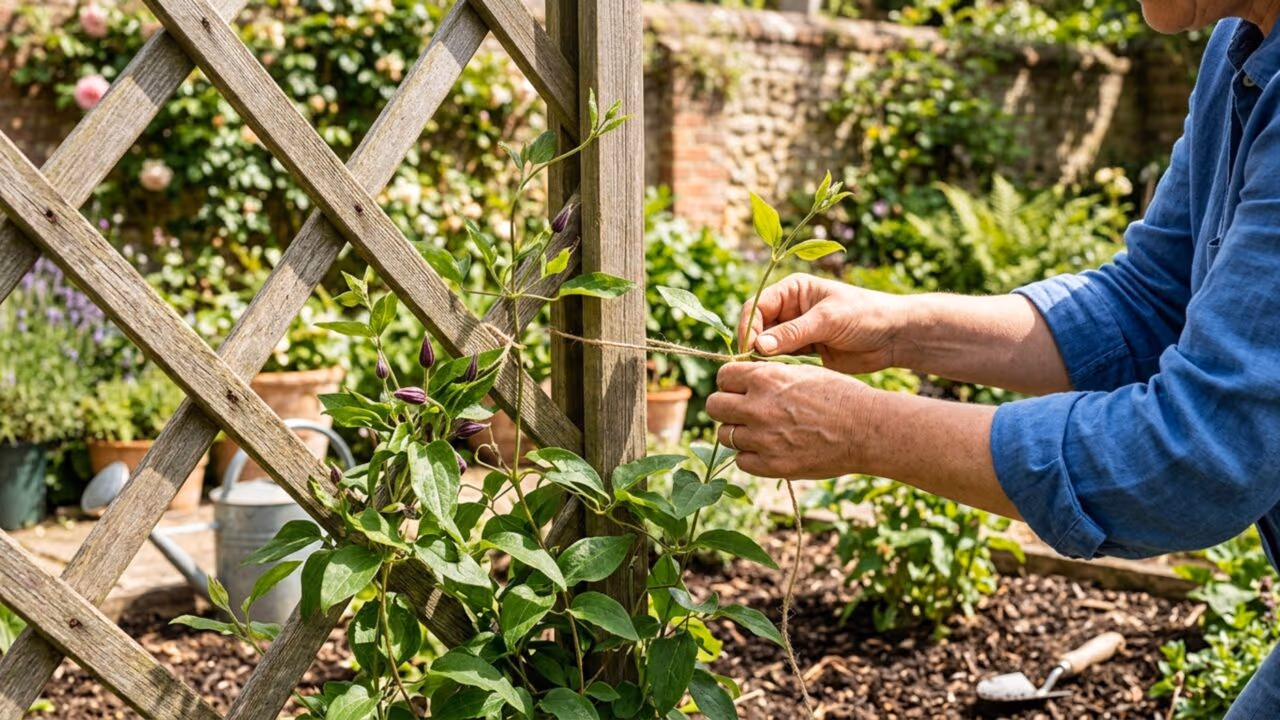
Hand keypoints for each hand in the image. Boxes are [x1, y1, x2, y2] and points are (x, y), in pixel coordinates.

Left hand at [706, 362, 874, 479]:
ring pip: (724, 435)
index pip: (723, 376)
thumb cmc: (839, 396)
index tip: (739, 389)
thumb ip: (769, 376)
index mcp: (765, 379)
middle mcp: (758, 407)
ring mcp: (763, 439)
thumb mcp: (802, 372)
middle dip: (725, 407)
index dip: (730, 383)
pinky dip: (749, 456)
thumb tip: (744, 380)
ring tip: (759, 432)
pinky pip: (741, 461)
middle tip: (741, 412)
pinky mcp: (772, 466)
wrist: (865, 429)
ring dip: (738, 433)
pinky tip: (767, 450)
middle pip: (714, 406)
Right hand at [739, 274, 906, 374]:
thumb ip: (794, 332)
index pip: (756, 307)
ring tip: (770, 376)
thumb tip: (759, 346)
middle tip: (754, 368)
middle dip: (754, 347)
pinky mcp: (805, 354)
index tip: (751, 349)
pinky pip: (783, 363)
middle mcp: (790, 310)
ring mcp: (796, 333)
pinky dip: (780, 371)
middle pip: (758, 329)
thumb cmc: (865, 315)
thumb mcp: (828, 320)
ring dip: (767, 362)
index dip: (749, 328)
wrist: (894, 337)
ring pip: (768, 349)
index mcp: (792, 291)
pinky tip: (783, 381)